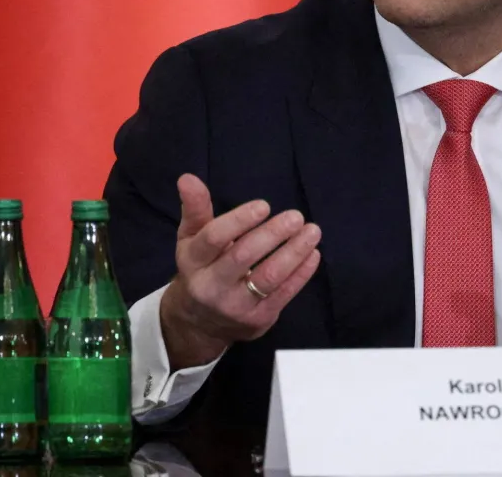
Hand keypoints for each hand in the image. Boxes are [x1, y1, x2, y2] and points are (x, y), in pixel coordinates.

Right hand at [159, 174, 321, 370]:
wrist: (200, 323)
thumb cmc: (201, 268)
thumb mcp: (192, 239)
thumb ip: (195, 208)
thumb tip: (188, 177)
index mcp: (193, 261)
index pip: (214, 238)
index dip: (239, 220)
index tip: (264, 205)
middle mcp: (211, 286)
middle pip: (243, 257)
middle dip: (272, 235)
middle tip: (295, 216)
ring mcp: (235, 306)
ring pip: (268, 278)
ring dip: (293, 252)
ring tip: (312, 231)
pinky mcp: (258, 320)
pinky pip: (283, 295)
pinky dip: (301, 274)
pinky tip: (313, 254)